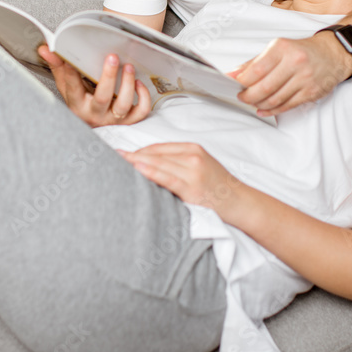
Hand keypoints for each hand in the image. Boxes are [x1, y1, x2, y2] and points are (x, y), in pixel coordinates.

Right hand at [38, 46, 150, 126]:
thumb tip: (45, 48)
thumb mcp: (66, 86)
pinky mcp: (129, 120)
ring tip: (128, 67)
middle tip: (112, 57)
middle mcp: (95, 114)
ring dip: (127, 84)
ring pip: (123, 105)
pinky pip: (140, 112)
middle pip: (102, 97)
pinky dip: (143, 97)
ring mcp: (113, 118)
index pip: (72, 86)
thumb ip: (57, 66)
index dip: (71, 71)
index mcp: (77, 104)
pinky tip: (138, 83)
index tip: (72, 56)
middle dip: (108, 76)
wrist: (93, 124)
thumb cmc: (81, 102)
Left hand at [120, 142, 247, 222]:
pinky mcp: (193, 187)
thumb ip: (179, 163)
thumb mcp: (200, 168)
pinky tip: (136, 169)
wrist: (242, 203)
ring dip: (135, 162)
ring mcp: (193, 171)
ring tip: (114, 162)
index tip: (119, 154)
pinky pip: (167, 177)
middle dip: (131, 155)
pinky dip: (150, 172)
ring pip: (158, 163)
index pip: (158, 148)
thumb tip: (149, 165)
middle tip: (109, 156)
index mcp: (193, 149)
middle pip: (154, 153)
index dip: (137, 151)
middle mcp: (192, 156)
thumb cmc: (218, 188)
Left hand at [229, 31, 351, 115]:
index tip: (232, 83)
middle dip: (248, 96)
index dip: (241, 80)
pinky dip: (272, 110)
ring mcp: (305, 79)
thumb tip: (234, 73)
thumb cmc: (301, 51)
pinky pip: (287, 106)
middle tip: (241, 97)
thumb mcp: (278, 48)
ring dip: (259, 104)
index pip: (257, 69)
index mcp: (283, 48)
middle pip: (265, 87)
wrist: (333, 53)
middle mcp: (295, 62)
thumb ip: (256, 62)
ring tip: (251, 102)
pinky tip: (263, 109)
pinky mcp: (311, 92)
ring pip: (275, 99)